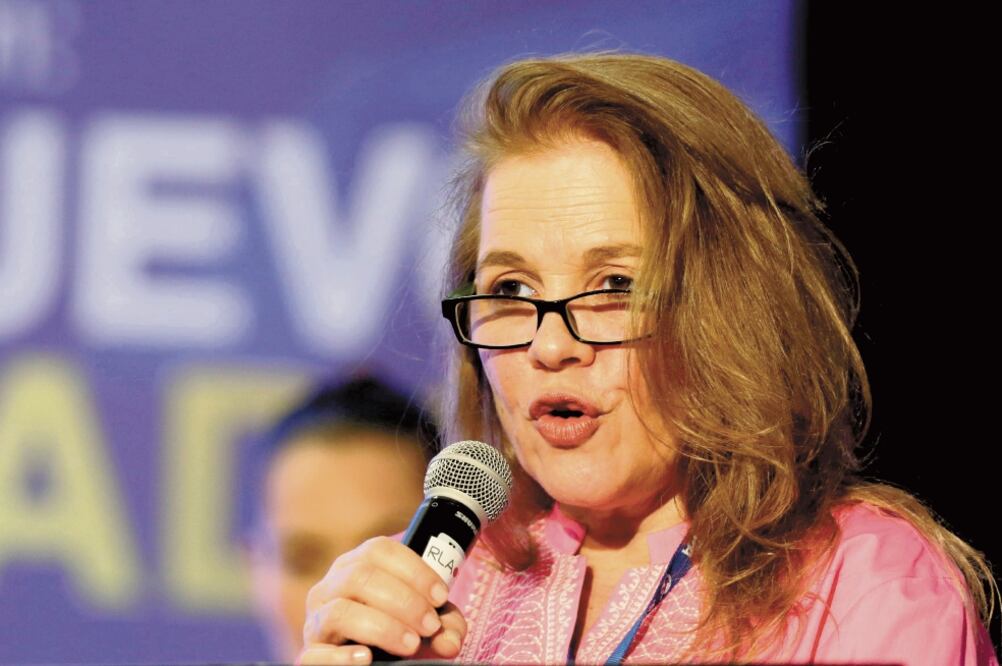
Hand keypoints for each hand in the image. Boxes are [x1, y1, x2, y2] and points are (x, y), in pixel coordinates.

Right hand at [296, 536, 466, 664]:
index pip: (379, 550)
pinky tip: (366, 659)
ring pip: (339, 611)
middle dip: (404, 601)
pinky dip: (343, 657)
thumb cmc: (396, 637)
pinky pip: (315, 654)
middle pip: (360, 576)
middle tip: (430, 625)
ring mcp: (316, 621)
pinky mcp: (308, 656)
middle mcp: (331, 588)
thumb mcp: (422, 624)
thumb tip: (450, 640)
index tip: (440, 596)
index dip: (413, 570)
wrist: (371, 665)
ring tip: (410, 644)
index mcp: (356, 567)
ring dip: (382, 627)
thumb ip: (442, 625)